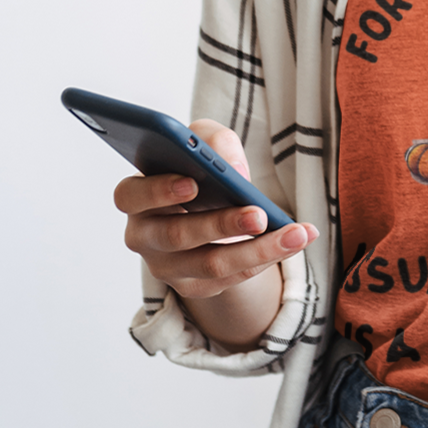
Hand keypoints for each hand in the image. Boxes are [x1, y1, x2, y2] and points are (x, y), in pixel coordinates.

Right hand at [115, 118, 315, 346]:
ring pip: (212, 264)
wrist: (207, 208)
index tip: (192, 184)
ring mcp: (167, 267)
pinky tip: (297, 240)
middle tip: (259, 215)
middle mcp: (144, 236)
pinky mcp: (194, 286)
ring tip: (296, 234)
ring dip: (259, 249)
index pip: (130, 196)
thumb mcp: (204, 142)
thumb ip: (212, 141)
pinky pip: (232, 278)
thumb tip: (234, 169)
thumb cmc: (200, 169)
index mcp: (136, 197)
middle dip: (221, 225)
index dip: (157, 191)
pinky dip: (267, 258)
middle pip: (178, 236)